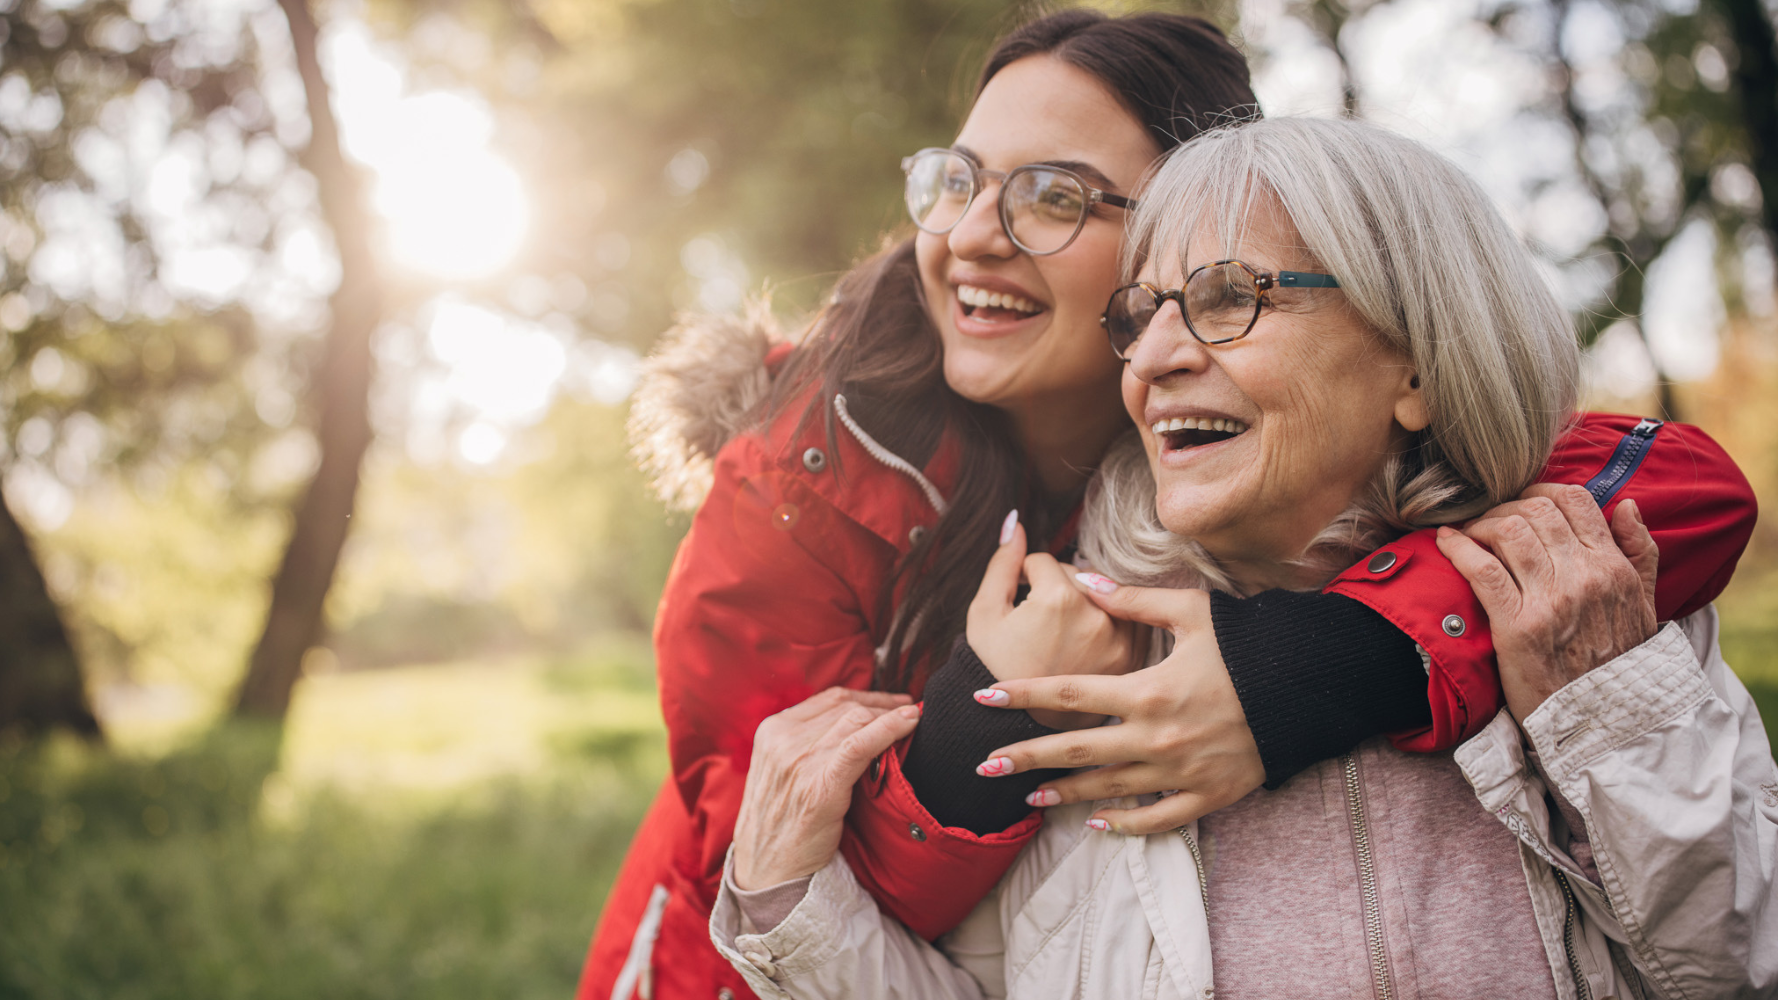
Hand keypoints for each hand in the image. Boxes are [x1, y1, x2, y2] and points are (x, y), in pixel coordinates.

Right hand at [731, 688, 920, 889]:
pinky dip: (889, 728)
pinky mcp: (820, 784)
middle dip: (883, 706)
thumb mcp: (780, 773)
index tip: (891, 701)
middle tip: (909, 711)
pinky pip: (860, 744)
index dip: (868, 696)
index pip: (830, 699)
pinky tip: (910, 721)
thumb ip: (804, 746)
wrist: (766, 873)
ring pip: (856, 720)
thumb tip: (851, 726)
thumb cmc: (779, 826)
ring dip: (890, 716)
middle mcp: (783, 739)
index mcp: (771, 731)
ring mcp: (799, 760)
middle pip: (846, 707)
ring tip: (913, 720)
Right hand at [967, 510, 1143, 729]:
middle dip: (1056, 590)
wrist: (1018, 729)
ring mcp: (1119, 638)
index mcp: (1059, 600)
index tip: (1019, 603)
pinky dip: (1107, 623)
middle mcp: (1097, 616)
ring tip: (1062, 632)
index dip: (1024, 578)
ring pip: (1105, 596)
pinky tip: (1084, 643)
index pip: (1045, 562)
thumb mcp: (985, 614)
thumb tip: (1015, 521)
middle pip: (1078, 575)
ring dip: (1085, 603)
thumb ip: (1002, 563)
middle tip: (1038, 623)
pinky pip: (1124, 621)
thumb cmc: (993, 669)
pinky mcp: (1132, 659)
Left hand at [972, 584, 1264, 834]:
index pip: (1067, 694)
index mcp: (1147, 691)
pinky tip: (1096, 824)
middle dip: (1025, 758)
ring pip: (1108, 789)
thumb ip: (1133, 600)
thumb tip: (1084, 579)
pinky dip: (1124, 825)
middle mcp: (1156, 737)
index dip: (1021, 695)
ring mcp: (1180, 771)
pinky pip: (1156, 817)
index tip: (983, 697)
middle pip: (1075, 750)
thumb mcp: (1193, 612)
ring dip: (1064, 794)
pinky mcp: (1207, 795)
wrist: (1312, 688)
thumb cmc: (1251, 645)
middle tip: (982, 767)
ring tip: (1027, 798)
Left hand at [1436, 484, 1658, 723]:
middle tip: (1487, 519)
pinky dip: (1458, 547)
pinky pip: (1482, 568)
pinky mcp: (1517, 625)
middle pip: (1535, 510)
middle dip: (1504, 506)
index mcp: (1614, 568)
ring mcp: (1551, 600)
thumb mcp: (1646, 605)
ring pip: (1507, 531)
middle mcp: (1585, 576)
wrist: (1603, 721)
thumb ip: (1640, 553)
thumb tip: (1624, 505)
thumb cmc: (1618, 663)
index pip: (1574, 501)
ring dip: (1479, 524)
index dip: (1539, 491)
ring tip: (1469, 532)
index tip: (1520, 502)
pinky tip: (1445, 541)